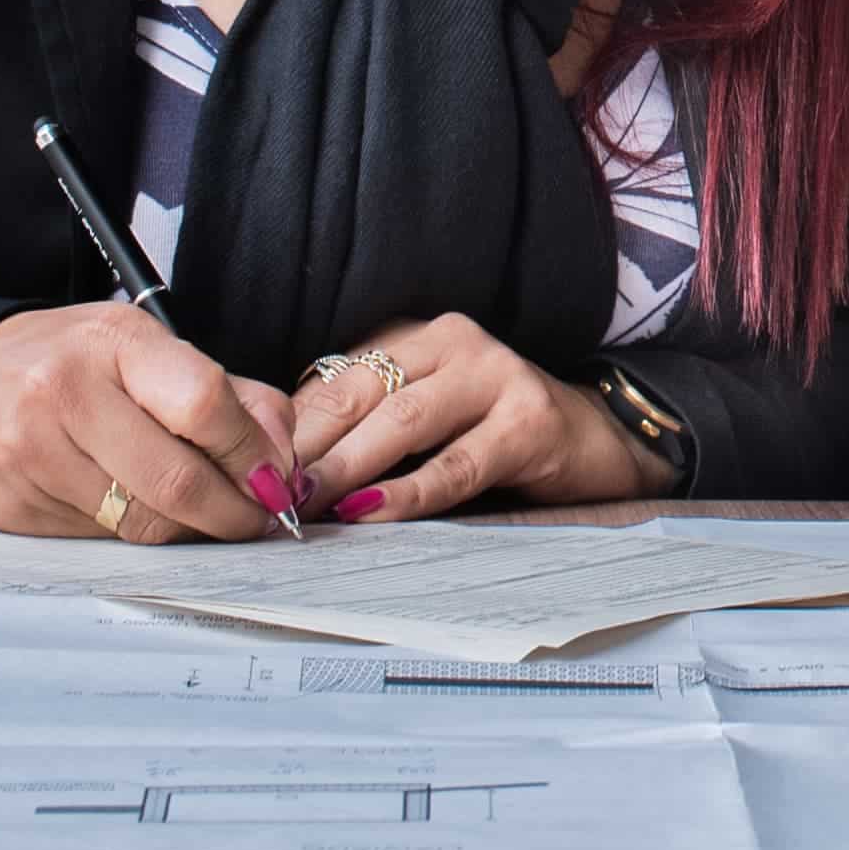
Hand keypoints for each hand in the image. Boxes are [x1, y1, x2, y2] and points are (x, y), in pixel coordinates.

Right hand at [0, 305, 306, 539]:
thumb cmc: (65, 365)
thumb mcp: (142, 350)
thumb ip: (224, 392)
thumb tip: (281, 453)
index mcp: (112, 341)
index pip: (205, 403)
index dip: (253, 453)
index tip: (277, 478)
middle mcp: (66, 393)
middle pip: (177, 478)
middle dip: (234, 512)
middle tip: (259, 520)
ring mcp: (35, 454)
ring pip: (143, 520)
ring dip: (192, 531)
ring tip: (210, 520)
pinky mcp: (18, 507)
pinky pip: (105, 539)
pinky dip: (141, 537)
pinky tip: (148, 516)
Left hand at [279, 315, 655, 521]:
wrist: (594, 439)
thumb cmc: (490, 434)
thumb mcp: (424, 415)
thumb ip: (365, 426)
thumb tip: (281, 465)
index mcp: (418, 336)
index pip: (337, 378)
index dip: (292, 428)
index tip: (254, 472)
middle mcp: (456, 342)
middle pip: (362, 394)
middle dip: (309, 448)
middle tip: (268, 493)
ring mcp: (496, 376)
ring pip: (403, 423)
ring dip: (348, 468)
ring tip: (309, 504)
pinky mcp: (528, 422)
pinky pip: (456, 464)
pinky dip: (409, 493)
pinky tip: (373, 513)